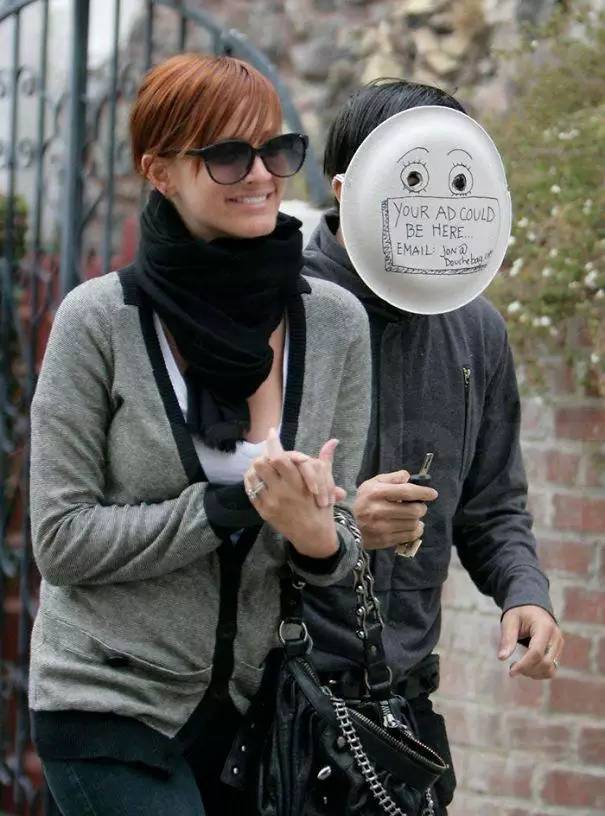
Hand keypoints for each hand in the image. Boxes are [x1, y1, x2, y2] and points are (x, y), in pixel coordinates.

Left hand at [244, 436, 338, 558]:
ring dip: (257, 468)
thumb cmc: (321, 509)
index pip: (279, 457)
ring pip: (254, 476)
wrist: (313, 537)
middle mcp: (282, 492)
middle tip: (268, 455)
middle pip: (262, 464)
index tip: (271, 433)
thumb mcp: (325, 484)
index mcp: (298, 483)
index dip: (273, 443)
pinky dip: (253, 482)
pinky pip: (251, 491)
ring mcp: (270, 502)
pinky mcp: (263, 511)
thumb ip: (325, 461)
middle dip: (264, 456)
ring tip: (263, 467)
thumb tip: (333, 441)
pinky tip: (259, 480)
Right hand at [353, 469, 437, 550]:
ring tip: (412, 517)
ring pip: (413, 524)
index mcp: (377, 493)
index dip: (423, 492)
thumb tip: (407, 476)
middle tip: (419, 507)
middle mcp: (379, 510)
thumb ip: (391, 478)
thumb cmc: (363, 502)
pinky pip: (409, 536)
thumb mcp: (372, 484)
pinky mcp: (385, 540)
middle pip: (413, 511)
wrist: (347, 525)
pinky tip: (409, 526)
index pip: (406, 492)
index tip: (432, 494)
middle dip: (421, 508)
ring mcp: (382, 527)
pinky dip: (414, 531)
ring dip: (417, 520)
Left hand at [499, 605, 563, 678]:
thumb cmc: (519, 612)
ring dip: (534, 673)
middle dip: (528, 670)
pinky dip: (540, 672)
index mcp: (544, 627)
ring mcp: (559, 644)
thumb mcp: (510, 621)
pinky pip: (552, 668)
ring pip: (551, 669)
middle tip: (512, 668)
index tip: (510, 671)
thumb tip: (501, 658)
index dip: (523, 665)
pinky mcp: (558, 650)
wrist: (532, 607)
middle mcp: (556, 637)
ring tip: (520, 667)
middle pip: (545, 663)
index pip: (536, 652)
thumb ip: (507, 639)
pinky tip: (528, 667)